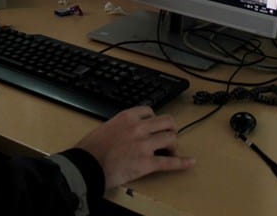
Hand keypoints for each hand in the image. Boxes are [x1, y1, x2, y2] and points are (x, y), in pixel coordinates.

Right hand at [75, 106, 193, 188]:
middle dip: (171, 128)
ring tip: (172, 151)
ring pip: (171, 138)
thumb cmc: (90, 149)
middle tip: (170, 136)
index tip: (155, 126)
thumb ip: (119, 126)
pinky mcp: (147, 163)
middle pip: (166, 121)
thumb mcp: (105, 128)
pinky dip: (182, 162)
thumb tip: (124, 132)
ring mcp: (145, 145)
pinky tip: (190, 162)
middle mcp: (139, 128)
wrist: (87, 165)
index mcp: (127, 117)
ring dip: (174, 144)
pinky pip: (169, 162)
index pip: (150, 111)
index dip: (155, 119)